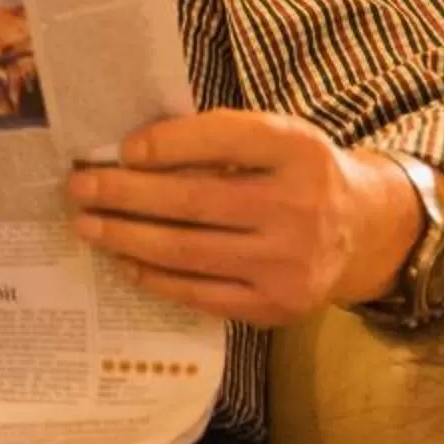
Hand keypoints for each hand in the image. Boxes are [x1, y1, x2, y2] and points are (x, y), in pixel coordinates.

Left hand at [65, 109, 417, 326]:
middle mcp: (300, 207)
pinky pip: (200, 292)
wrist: (364, 231)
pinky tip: (124, 259)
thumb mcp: (277, 139)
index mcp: (299, 151)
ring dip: (126, 237)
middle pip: (194, 201)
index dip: (168, 144)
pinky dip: (155, 276)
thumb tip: (131, 154)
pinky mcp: (277, 305)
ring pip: (188, 251)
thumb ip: (219, 138)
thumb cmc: (298, 175)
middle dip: (125, 194)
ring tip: (87, 225)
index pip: (226, 139)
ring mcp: (290, 263)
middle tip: (79, 187)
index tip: (122, 150)